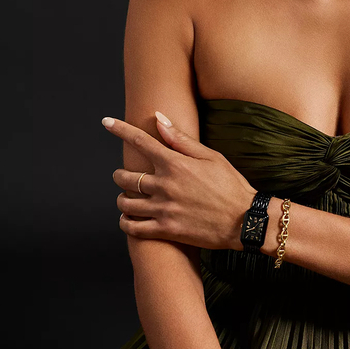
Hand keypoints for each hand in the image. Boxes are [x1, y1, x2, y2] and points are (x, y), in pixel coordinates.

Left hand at [103, 111, 256, 249]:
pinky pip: (133, 228)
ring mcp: (163, 209)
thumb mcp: (209, 156)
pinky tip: (128, 220)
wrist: (243, 220)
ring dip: (122, 199)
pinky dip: (126, 223)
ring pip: (126, 203)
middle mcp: (164, 185)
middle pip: (126, 177)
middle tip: (122, 176)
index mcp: (175, 164)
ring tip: (126, 198)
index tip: (106, 122)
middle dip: (119, 175)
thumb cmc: (229, 184)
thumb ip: (180, 138)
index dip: (120, 129)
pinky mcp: (166, 230)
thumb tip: (158, 118)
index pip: (140, 141)